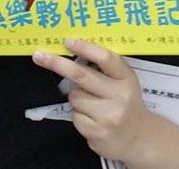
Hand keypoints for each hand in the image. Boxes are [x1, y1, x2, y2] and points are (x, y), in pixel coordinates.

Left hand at [32, 39, 149, 164]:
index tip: (67, 42)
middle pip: (81, 75)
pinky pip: (75, 116)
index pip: (106, 59)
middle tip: (39, 56)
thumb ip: (105, 67)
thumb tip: (72, 48)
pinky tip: (94, 119)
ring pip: (75, 97)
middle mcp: (119, 97)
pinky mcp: (97, 134)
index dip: (85, 48)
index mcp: (126, 79)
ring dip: (77, 97)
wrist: (139, 138)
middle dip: (57, 64)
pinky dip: (79, 115)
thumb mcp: (123, 81)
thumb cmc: (125, 102)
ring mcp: (108, 117)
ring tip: (93, 105)